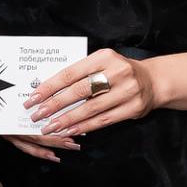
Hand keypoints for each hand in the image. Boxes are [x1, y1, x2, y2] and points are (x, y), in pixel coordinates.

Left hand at [25, 47, 158, 140]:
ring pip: (90, 108)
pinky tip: (70, 130)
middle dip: (55, 104)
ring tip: (50, 127)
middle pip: (79, 91)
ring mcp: (127, 90)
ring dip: (67, 120)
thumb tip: (48, 90)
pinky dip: (85, 126)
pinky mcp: (134, 107)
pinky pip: (104, 120)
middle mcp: (117, 71)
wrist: (153, 81)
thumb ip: (80, 74)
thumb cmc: (119, 71)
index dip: (50, 86)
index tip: (33, 97)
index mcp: (104, 56)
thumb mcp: (102, 63)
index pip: (71, 73)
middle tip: (37, 114)